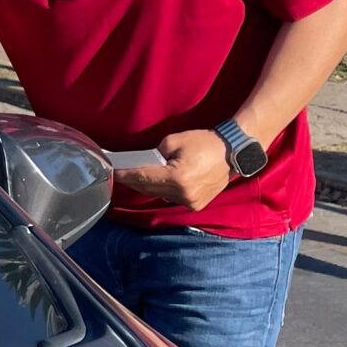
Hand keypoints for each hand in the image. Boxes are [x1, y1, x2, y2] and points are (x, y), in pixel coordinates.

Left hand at [112, 129, 233, 210]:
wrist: (233, 153)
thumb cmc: (204, 143)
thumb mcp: (174, 141)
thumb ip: (155, 154)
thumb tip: (144, 164)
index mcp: (177, 178)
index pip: (144, 178)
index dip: (126, 175)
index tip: (113, 172)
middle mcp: (183, 194)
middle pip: (149, 188)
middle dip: (133, 180)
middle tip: (120, 173)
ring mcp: (191, 202)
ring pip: (160, 194)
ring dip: (147, 186)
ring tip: (135, 176)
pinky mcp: (196, 205)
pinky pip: (172, 197)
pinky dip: (163, 190)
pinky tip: (155, 182)